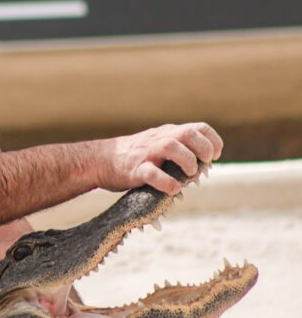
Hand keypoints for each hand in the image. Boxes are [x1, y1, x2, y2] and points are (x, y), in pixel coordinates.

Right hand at [96, 122, 222, 193]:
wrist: (102, 159)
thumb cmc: (137, 156)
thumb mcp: (160, 145)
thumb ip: (180, 150)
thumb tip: (205, 165)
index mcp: (168, 132)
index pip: (199, 128)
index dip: (212, 141)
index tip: (214, 156)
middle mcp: (159, 139)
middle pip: (187, 133)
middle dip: (203, 149)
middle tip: (204, 164)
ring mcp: (146, 153)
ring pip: (170, 147)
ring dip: (187, 161)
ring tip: (189, 174)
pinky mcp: (135, 170)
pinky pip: (151, 173)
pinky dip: (166, 182)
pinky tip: (174, 189)